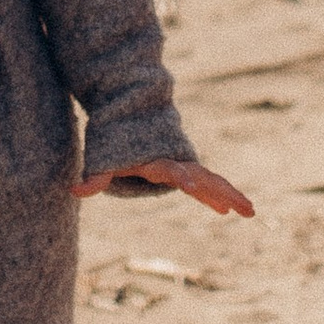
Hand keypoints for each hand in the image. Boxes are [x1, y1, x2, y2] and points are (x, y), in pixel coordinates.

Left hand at [75, 159, 255, 216]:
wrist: (132, 112)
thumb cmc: (116, 141)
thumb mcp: (105, 158)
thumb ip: (96, 176)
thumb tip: (74, 191)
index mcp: (156, 160)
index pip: (170, 170)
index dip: (180, 175)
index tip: (191, 183)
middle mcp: (175, 162)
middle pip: (202, 178)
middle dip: (220, 191)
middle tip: (239, 207)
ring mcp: (185, 166)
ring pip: (211, 181)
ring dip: (229, 195)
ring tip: (250, 212)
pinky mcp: (188, 171)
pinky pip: (208, 185)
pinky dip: (221, 196)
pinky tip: (233, 211)